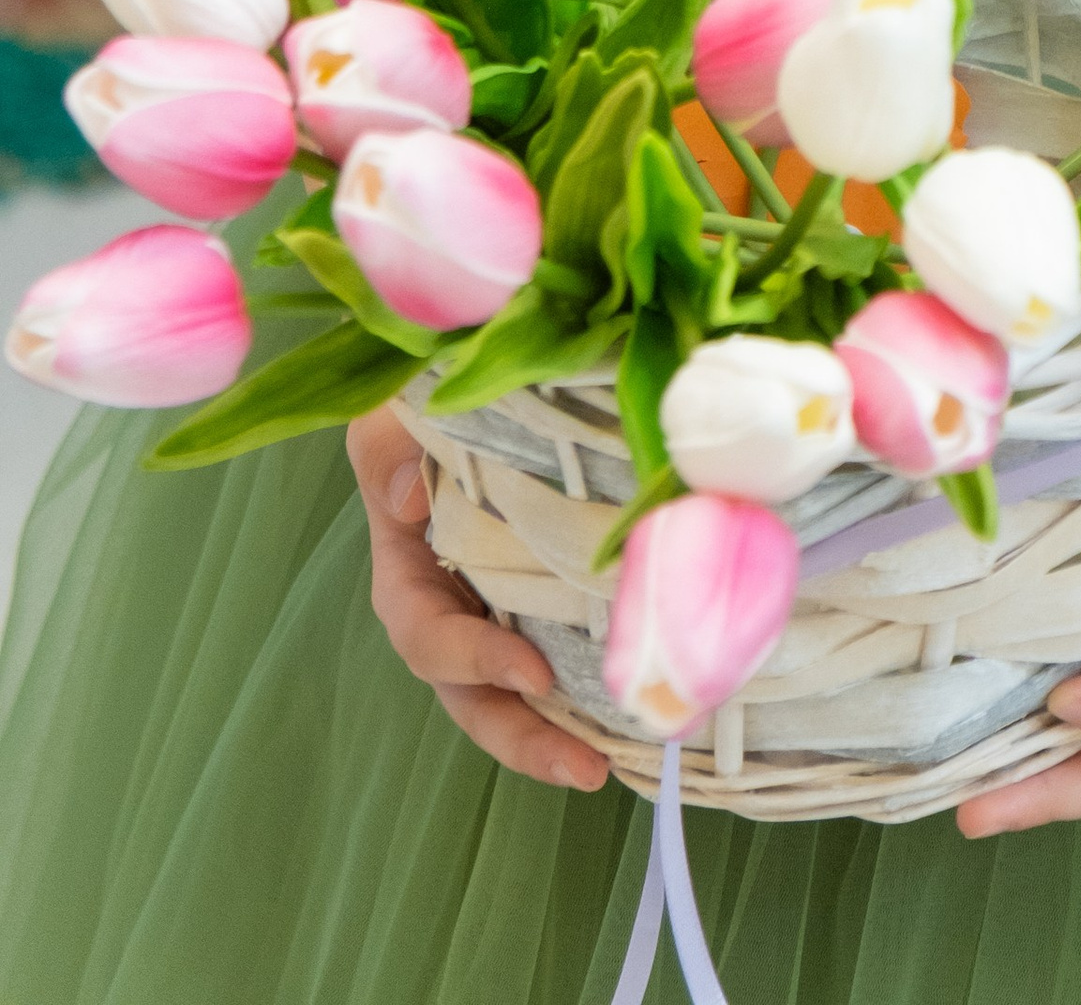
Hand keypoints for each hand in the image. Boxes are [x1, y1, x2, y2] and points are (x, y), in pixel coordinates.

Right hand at [346, 406, 608, 793]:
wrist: (471, 374)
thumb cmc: (420, 395)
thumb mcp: (388, 411)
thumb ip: (387, 448)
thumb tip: (408, 502)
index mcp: (407, 565)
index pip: (426, 632)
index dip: (473, 660)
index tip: (534, 674)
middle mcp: (450, 599)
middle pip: (470, 690)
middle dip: (519, 735)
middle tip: (582, 767)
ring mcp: (498, 602)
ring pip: (514, 688)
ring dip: (554, 733)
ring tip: (605, 767)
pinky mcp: (548, 592)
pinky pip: (562, 648)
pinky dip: (586, 689)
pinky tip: (634, 712)